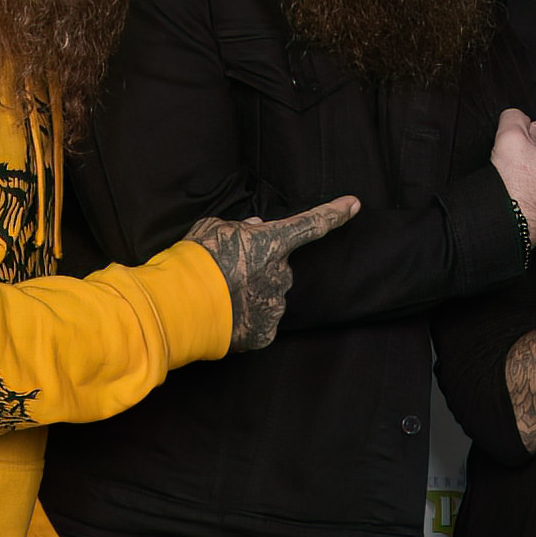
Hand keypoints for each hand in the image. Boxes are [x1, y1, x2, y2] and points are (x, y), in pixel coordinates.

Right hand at [185, 195, 359, 353]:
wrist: (180, 306)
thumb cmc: (194, 261)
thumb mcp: (214, 229)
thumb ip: (240, 227)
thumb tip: (256, 225)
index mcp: (272, 243)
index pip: (312, 224)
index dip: (335, 212)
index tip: (354, 204)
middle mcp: (281, 274)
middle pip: (278, 267)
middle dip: (259, 267)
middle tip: (228, 272)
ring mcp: (275, 305)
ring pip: (270, 295)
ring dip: (252, 294)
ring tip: (222, 296)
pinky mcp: (265, 332)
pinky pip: (261, 321)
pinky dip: (246, 318)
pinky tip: (227, 315)